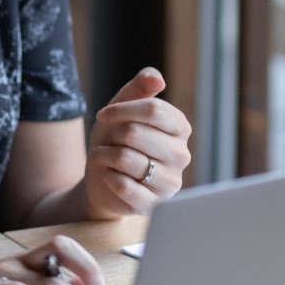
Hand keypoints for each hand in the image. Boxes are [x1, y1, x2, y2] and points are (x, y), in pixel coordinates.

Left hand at [84, 67, 191, 217]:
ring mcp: (170, 182)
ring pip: (126, 159)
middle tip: (113, 143)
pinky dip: (107, 178)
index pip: (151, 109)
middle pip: (135, 133)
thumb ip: (139, 88)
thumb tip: (157, 79)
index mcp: (179, 128)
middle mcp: (182, 155)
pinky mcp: (154, 205)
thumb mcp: (123, 109)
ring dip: (107, 156)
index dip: (120, 110)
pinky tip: (112, 178)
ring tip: (111, 159)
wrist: (102, 179)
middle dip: (113, 136)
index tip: (103, 115)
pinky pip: (122, 185)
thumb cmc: (116, 141)